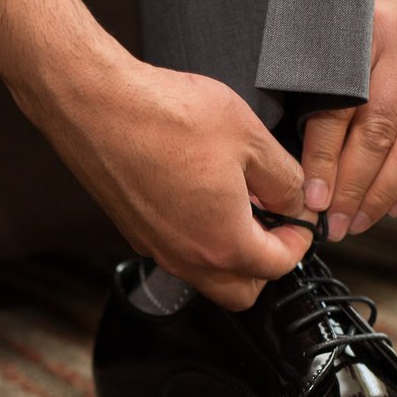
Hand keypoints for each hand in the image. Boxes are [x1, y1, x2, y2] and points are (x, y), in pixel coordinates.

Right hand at [0, 0, 313, 310]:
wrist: (97, 105)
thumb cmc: (164, 117)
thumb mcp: (248, 138)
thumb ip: (283, 178)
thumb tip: (296, 199)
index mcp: (224, 242)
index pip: (279, 266)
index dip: (299, 239)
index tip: (299, 215)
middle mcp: (187, 257)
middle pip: (241, 292)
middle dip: (264, 263)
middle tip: (272, 222)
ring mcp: (157, 248)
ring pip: (206, 276)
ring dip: (229, 254)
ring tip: (237, 206)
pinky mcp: (134, 231)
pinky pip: (177, 253)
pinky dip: (197, 239)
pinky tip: (200, 196)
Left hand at [301, 0, 396, 239]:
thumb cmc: (381, 39)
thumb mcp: (349, 51)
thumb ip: (327, 96)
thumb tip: (305, 176)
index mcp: (370, 32)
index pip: (339, 109)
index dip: (322, 161)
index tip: (311, 201)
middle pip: (379, 132)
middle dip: (353, 188)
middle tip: (335, 225)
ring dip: (385, 195)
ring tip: (361, 221)